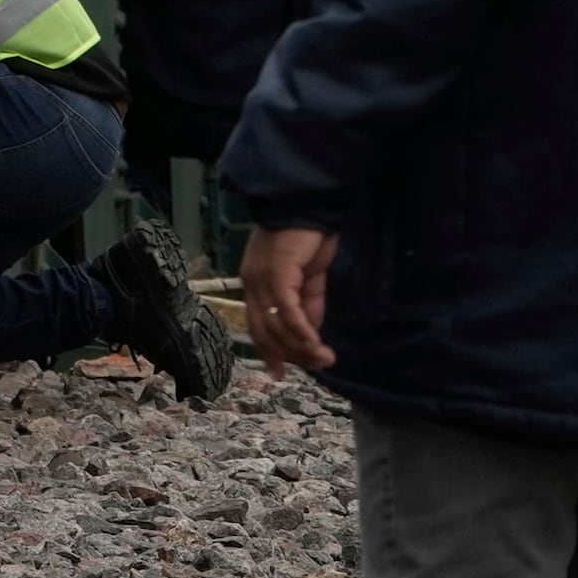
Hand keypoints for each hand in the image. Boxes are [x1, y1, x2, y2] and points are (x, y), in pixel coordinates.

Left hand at [237, 226, 337, 372]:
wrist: (309, 203)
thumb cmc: (310, 237)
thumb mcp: (310, 278)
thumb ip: (308, 305)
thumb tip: (311, 335)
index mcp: (255, 283)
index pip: (257, 326)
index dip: (270, 351)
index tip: (281, 373)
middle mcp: (252, 283)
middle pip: (265, 332)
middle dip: (291, 354)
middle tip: (319, 365)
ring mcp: (261, 278)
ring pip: (276, 325)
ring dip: (302, 347)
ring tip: (325, 358)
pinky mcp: (277, 273)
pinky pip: (288, 310)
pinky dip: (302, 330)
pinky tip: (316, 343)